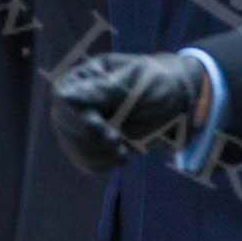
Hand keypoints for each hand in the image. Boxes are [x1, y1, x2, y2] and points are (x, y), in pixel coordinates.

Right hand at [49, 52, 207, 173]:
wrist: (177, 102)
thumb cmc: (159, 83)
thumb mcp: (138, 84)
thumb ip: (105, 91)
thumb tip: (65, 95)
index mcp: (86, 76)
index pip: (64, 100)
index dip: (81, 121)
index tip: (108, 133)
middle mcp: (76, 100)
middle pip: (66, 128)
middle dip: (94, 141)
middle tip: (119, 142)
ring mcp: (80, 124)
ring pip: (75, 148)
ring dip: (101, 155)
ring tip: (124, 150)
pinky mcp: (89, 145)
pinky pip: (86, 162)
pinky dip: (103, 164)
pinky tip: (121, 156)